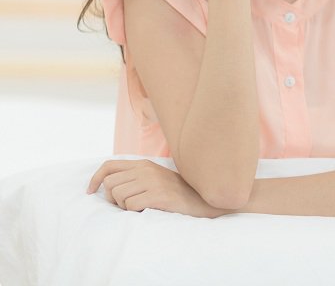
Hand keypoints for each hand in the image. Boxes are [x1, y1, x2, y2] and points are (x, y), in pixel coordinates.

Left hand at [86, 159, 224, 217]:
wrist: (202, 201)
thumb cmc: (175, 195)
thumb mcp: (154, 179)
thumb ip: (134, 178)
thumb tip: (107, 188)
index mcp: (143, 164)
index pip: (109, 166)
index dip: (95, 179)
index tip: (91, 192)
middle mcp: (146, 169)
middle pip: (110, 184)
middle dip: (112, 199)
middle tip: (126, 207)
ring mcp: (153, 181)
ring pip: (118, 196)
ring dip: (124, 207)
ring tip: (140, 208)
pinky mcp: (159, 194)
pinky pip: (131, 206)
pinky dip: (135, 213)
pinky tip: (147, 211)